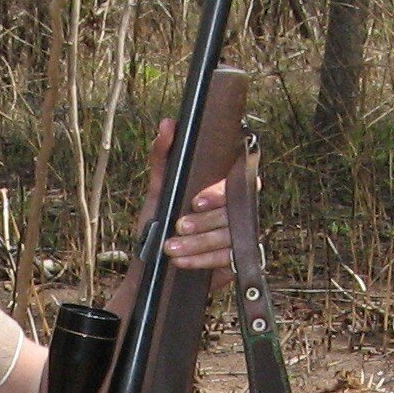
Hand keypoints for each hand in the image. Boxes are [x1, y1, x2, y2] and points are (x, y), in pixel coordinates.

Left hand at [143, 119, 256, 282]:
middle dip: (204, 222)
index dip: (220, 192)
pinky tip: (182, 261)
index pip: (239, 181)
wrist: (152, 268)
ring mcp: (241, 236)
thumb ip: (162, 156)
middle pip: (234, 212)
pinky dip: (202, 259)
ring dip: (199, 243)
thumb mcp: (158, 189)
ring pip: (229, 237)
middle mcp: (237, 210)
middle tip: (178, 226)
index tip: (196, 201)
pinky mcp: (238, 261)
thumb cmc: (159, 224)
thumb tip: (168, 124)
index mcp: (224, 188)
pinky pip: (227, 259)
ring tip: (171, 247)